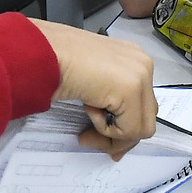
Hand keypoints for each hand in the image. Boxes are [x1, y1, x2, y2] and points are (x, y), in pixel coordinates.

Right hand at [29, 20, 156, 157]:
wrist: (44, 50)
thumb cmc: (56, 59)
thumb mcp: (91, 79)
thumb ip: (108, 99)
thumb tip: (116, 136)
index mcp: (133, 59)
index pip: (143, 105)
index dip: (124, 128)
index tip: (105, 142)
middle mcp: (143, 64)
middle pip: (147, 118)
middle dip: (120, 138)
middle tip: (89, 140)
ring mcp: (141, 76)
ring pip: (141, 128)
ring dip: (110, 133)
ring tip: (85, 119)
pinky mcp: (132, 89)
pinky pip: (128, 129)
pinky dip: (104, 128)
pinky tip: (88, 106)